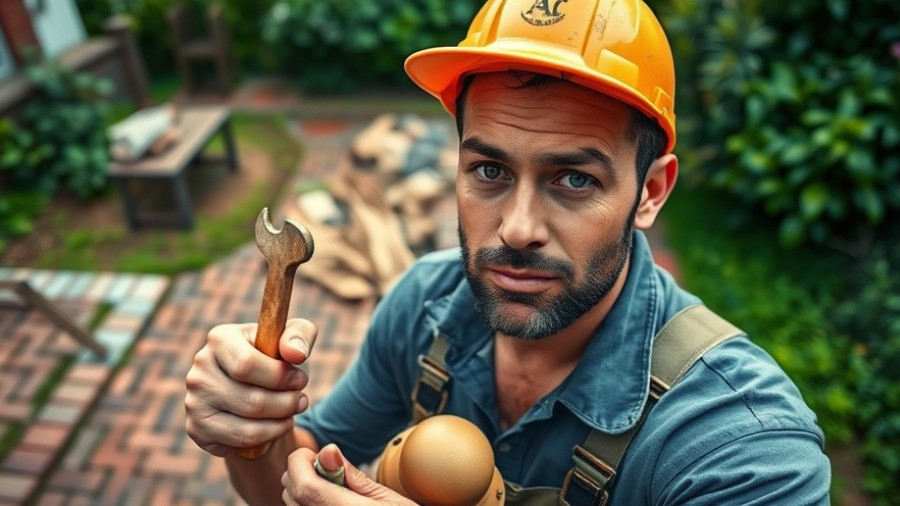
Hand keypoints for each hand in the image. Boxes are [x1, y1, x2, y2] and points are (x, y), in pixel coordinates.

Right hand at [185, 318, 316, 456]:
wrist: (255, 387)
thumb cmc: (276, 359)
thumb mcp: (293, 340)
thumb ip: (300, 336)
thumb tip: (296, 354)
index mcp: (219, 339)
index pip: (247, 365)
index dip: (281, 378)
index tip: (300, 379)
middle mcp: (200, 370)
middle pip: (252, 401)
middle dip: (287, 404)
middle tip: (301, 400)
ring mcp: (194, 402)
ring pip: (248, 428)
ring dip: (281, 423)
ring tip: (292, 412)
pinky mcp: (197, 429)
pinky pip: (240, 443)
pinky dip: (266, 438)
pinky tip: (274, 425)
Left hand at [282, 444, 416, 504]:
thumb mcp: (387, 499)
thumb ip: (353, 476)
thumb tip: (327, 450)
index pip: (303, 485)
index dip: (299, 462)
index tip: (313, 453)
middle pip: (291, 494)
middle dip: (300, 473)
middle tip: (326, 469)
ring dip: (302, 492)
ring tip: (330, 489)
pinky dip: (306, 505)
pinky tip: (328, 503)